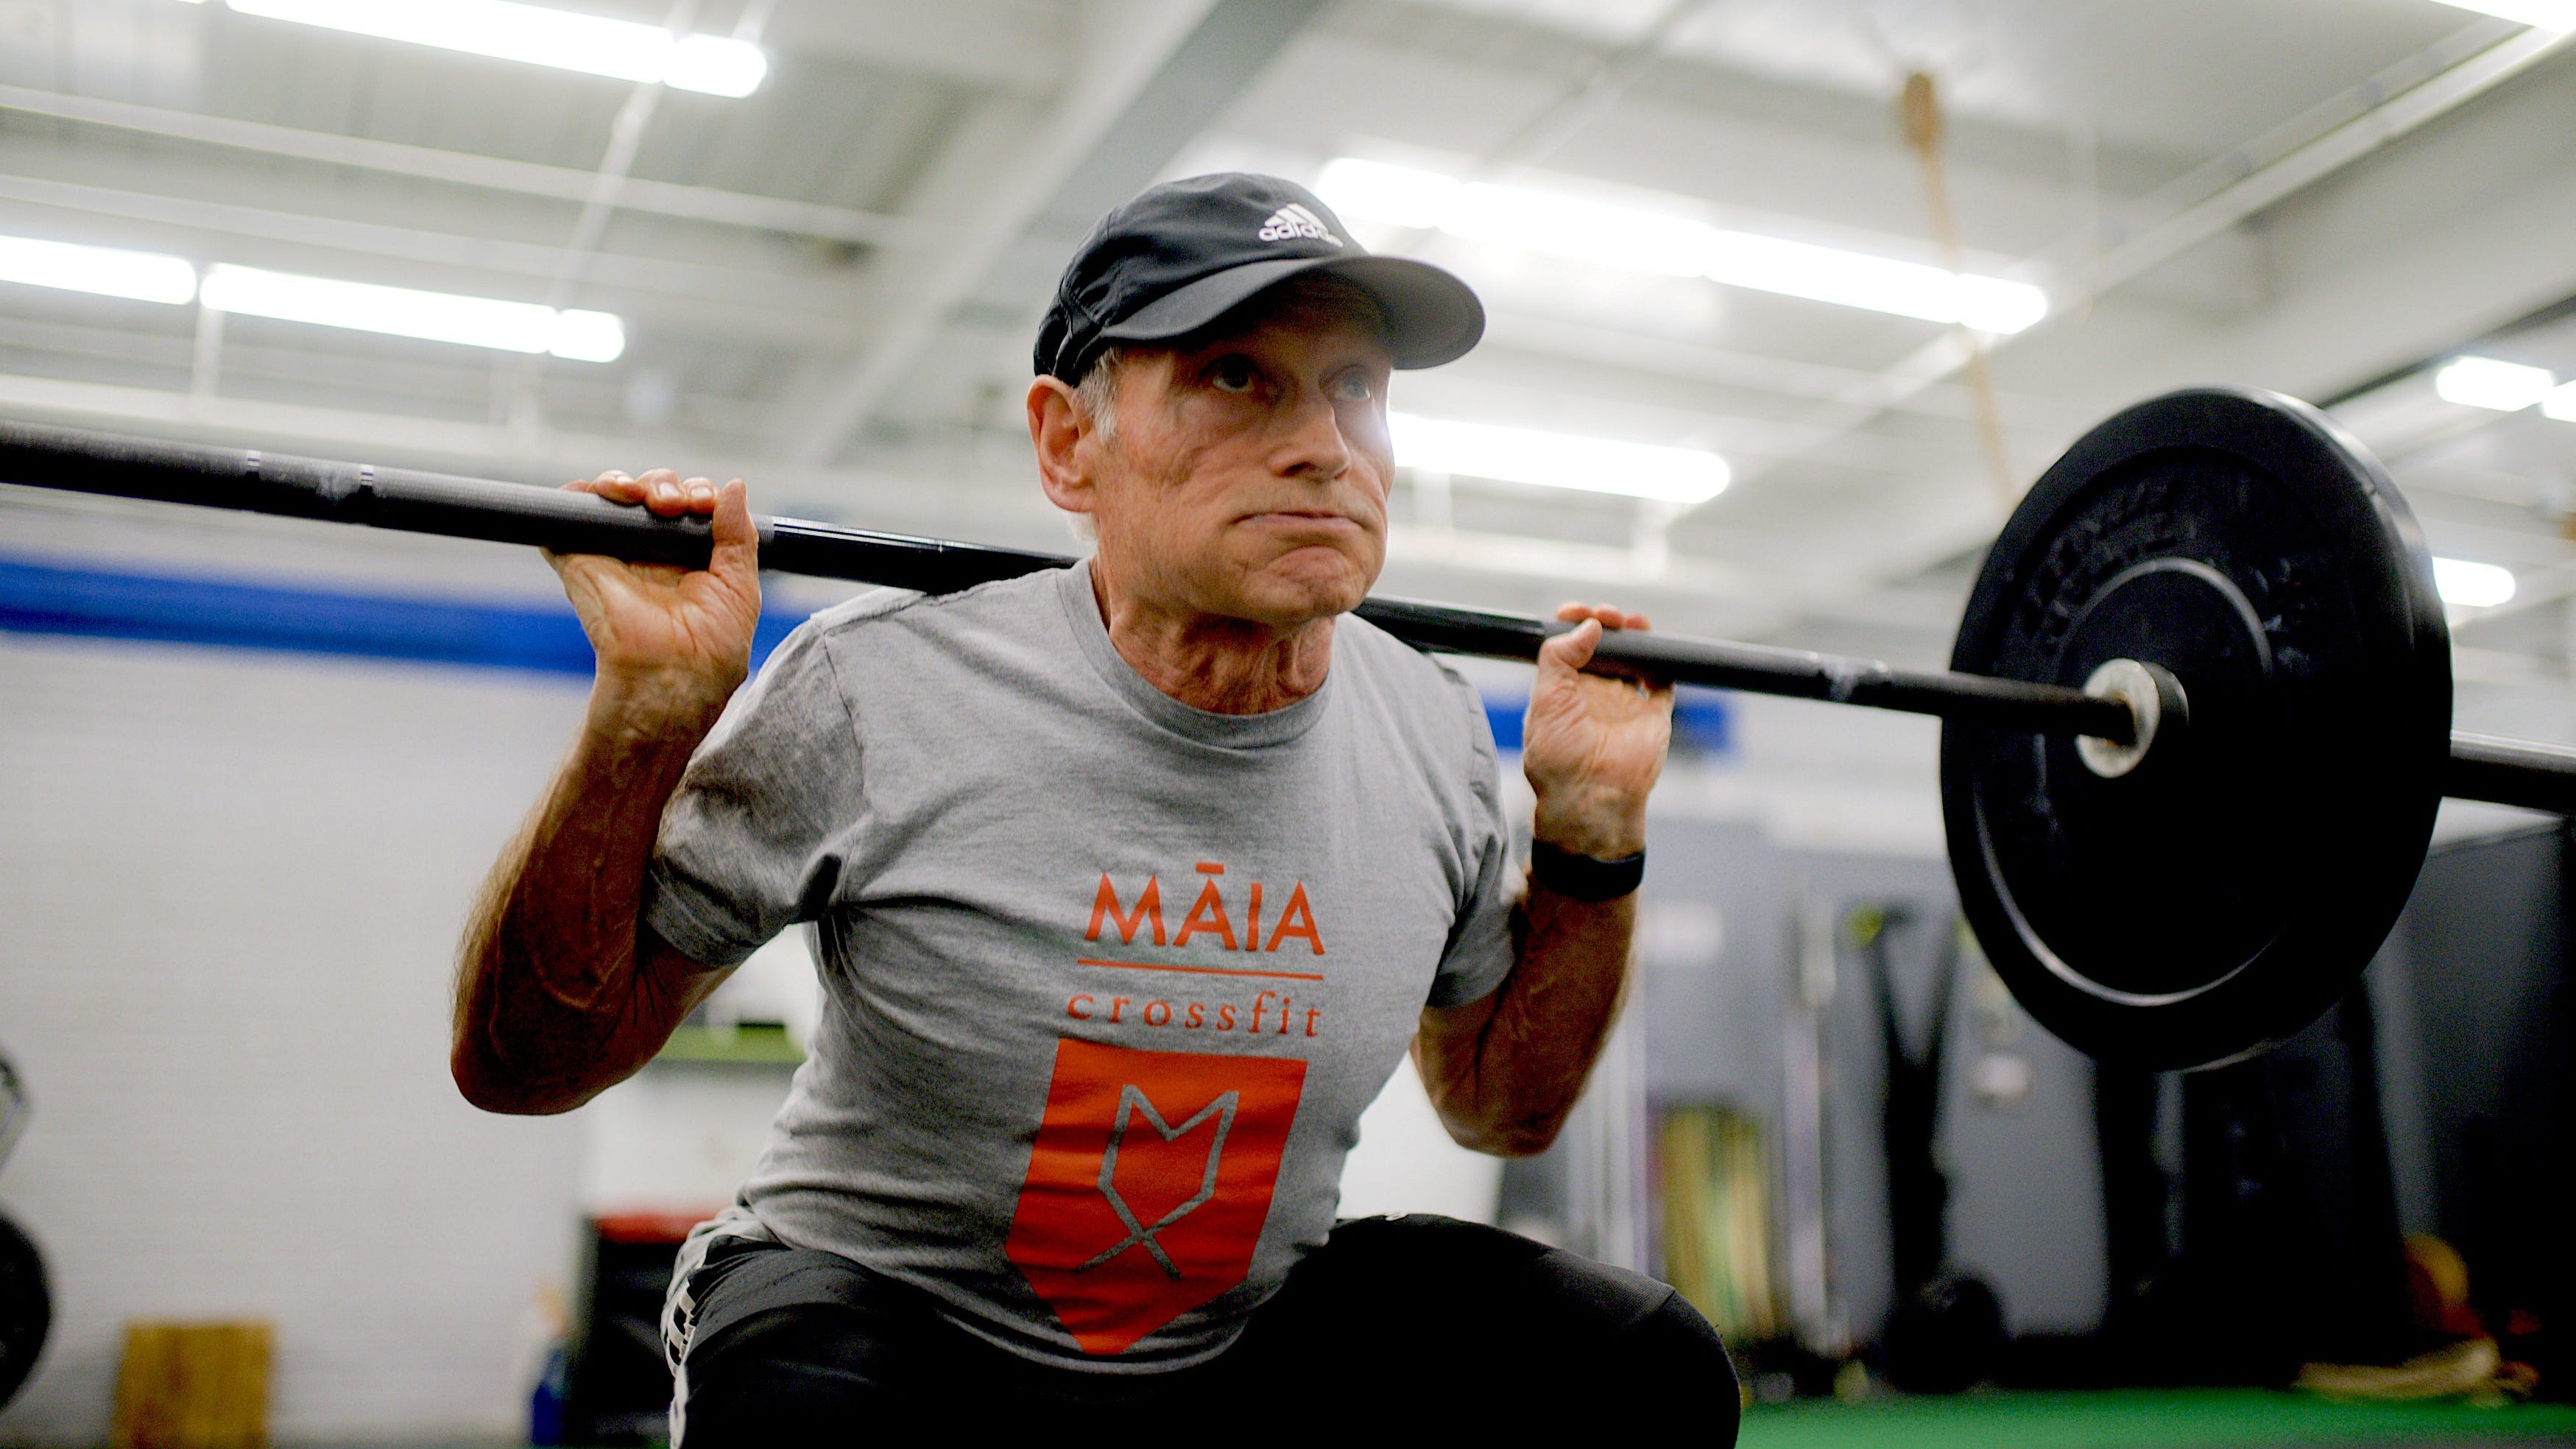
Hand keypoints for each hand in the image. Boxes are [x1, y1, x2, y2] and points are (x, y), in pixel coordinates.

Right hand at [545, 469, 759, 715]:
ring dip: (629, 481)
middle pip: (653, 492)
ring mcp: (614, 553)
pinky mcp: (579, 557)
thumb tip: (735, 487)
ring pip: (614, 495)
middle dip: (666, 485)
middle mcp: (651, 552)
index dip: (698, 493)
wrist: (668, 678)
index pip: (690, 505)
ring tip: (644, 497)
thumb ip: (738, 536)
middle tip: (677, 505)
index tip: (705, 503)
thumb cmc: (709, 650)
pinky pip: (570, 511)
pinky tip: (605, 494)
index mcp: (690, 558)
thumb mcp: (739, 588)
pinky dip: (580, 491)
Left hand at [1522, 602, 1672, 859]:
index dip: (1573, 624)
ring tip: (1628, 622)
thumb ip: (1559, 657)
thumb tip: (1588, 625)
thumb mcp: (1544, 700)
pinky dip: (1661, 657)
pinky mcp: (1653, 714)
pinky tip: (1651, 643)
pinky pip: (1662, 679)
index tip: (1575, 611)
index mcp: (1563, 691)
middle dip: (1605, 622)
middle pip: (1604, 645)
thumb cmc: (1557, 759)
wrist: (1591, 798)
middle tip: (1605, 615)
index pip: (1568, 646)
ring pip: (1634, 657)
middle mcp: (1594, 694)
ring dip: (1633, 634)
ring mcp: (1625, 703)